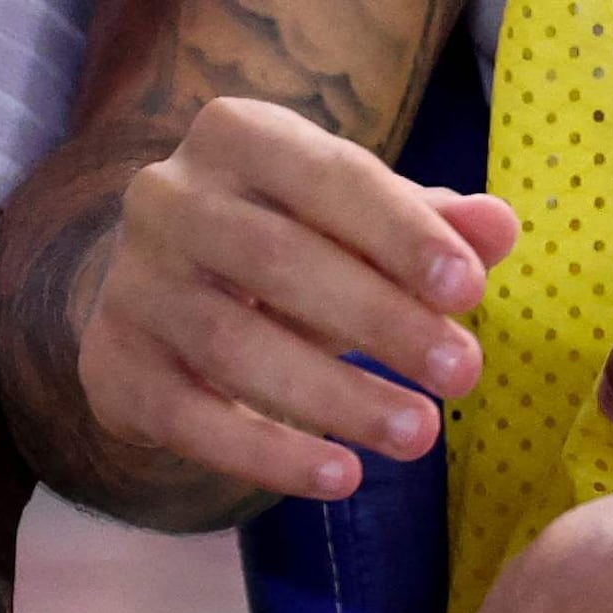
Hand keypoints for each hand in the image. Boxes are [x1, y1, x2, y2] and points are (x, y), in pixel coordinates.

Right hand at [66, 94, 520, 499]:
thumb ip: (429, 221)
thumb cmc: (285, 241)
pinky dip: (268, 453)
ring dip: (336, 396)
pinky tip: (341, 476)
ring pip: (234, 344)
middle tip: (463, 374)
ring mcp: (132, 283)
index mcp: (237, 135)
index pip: (328, 175)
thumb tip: (501, 229)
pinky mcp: (112, 366)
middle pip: (279, 259)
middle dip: (380, 319)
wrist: (155, 294)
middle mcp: (168, 196)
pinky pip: (190, 417)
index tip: (471, 289)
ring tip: (420, 435)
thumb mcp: (355, 220)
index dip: (400, 232)